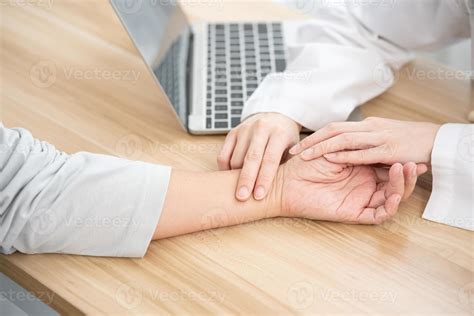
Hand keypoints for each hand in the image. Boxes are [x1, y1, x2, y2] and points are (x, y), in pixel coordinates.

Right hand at [218, 112, 300, 201]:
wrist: (275, 116)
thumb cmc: (286, 139)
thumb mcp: (294, 148)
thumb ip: (290, 165)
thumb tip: (286, 189)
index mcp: (279, 133)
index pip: (270, 159)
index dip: (264, 179)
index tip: (259, 196)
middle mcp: (261, 129)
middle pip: (251, 158)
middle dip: (246, 180)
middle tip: (242, 198)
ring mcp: (245, 129)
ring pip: (236, 158)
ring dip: (236, 176)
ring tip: (240, 190)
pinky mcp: (233, 132)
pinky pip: (224, 154)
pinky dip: (225, 169)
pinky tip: (229, 178)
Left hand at [275, 156, 426, 223]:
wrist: (286, 182)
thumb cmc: (305, 162)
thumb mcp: (335, 150)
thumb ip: (355, 147)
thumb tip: (380, 138)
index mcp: (360, 168)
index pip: (387, 165)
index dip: (401, 160)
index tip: (414, 150)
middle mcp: (363, 184)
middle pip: (394, 182)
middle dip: (407, 173)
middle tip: (415, 162)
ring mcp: (361, 199)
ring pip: (391, 197)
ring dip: (401, 186)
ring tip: (404, 170)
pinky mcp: (355, 213)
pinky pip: (378, 214)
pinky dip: (389, 205)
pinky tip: (393, 194)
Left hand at [289, 117, 440, 164]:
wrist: (436, 139)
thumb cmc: (408, 140)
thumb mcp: (381, 137)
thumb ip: (363, 143)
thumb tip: (342, 149)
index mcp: (366, 126)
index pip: (334, 128)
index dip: (314, 136)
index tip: (297, 146)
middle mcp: (369, 129)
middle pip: (333, 130)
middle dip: (311, 140)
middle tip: (293, 151)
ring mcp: (378, 139)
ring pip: (345, 139)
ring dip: (323, 146)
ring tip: (306, 155)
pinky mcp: (388, 152)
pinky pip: (364, 153)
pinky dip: (348, 154)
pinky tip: (332, 158)